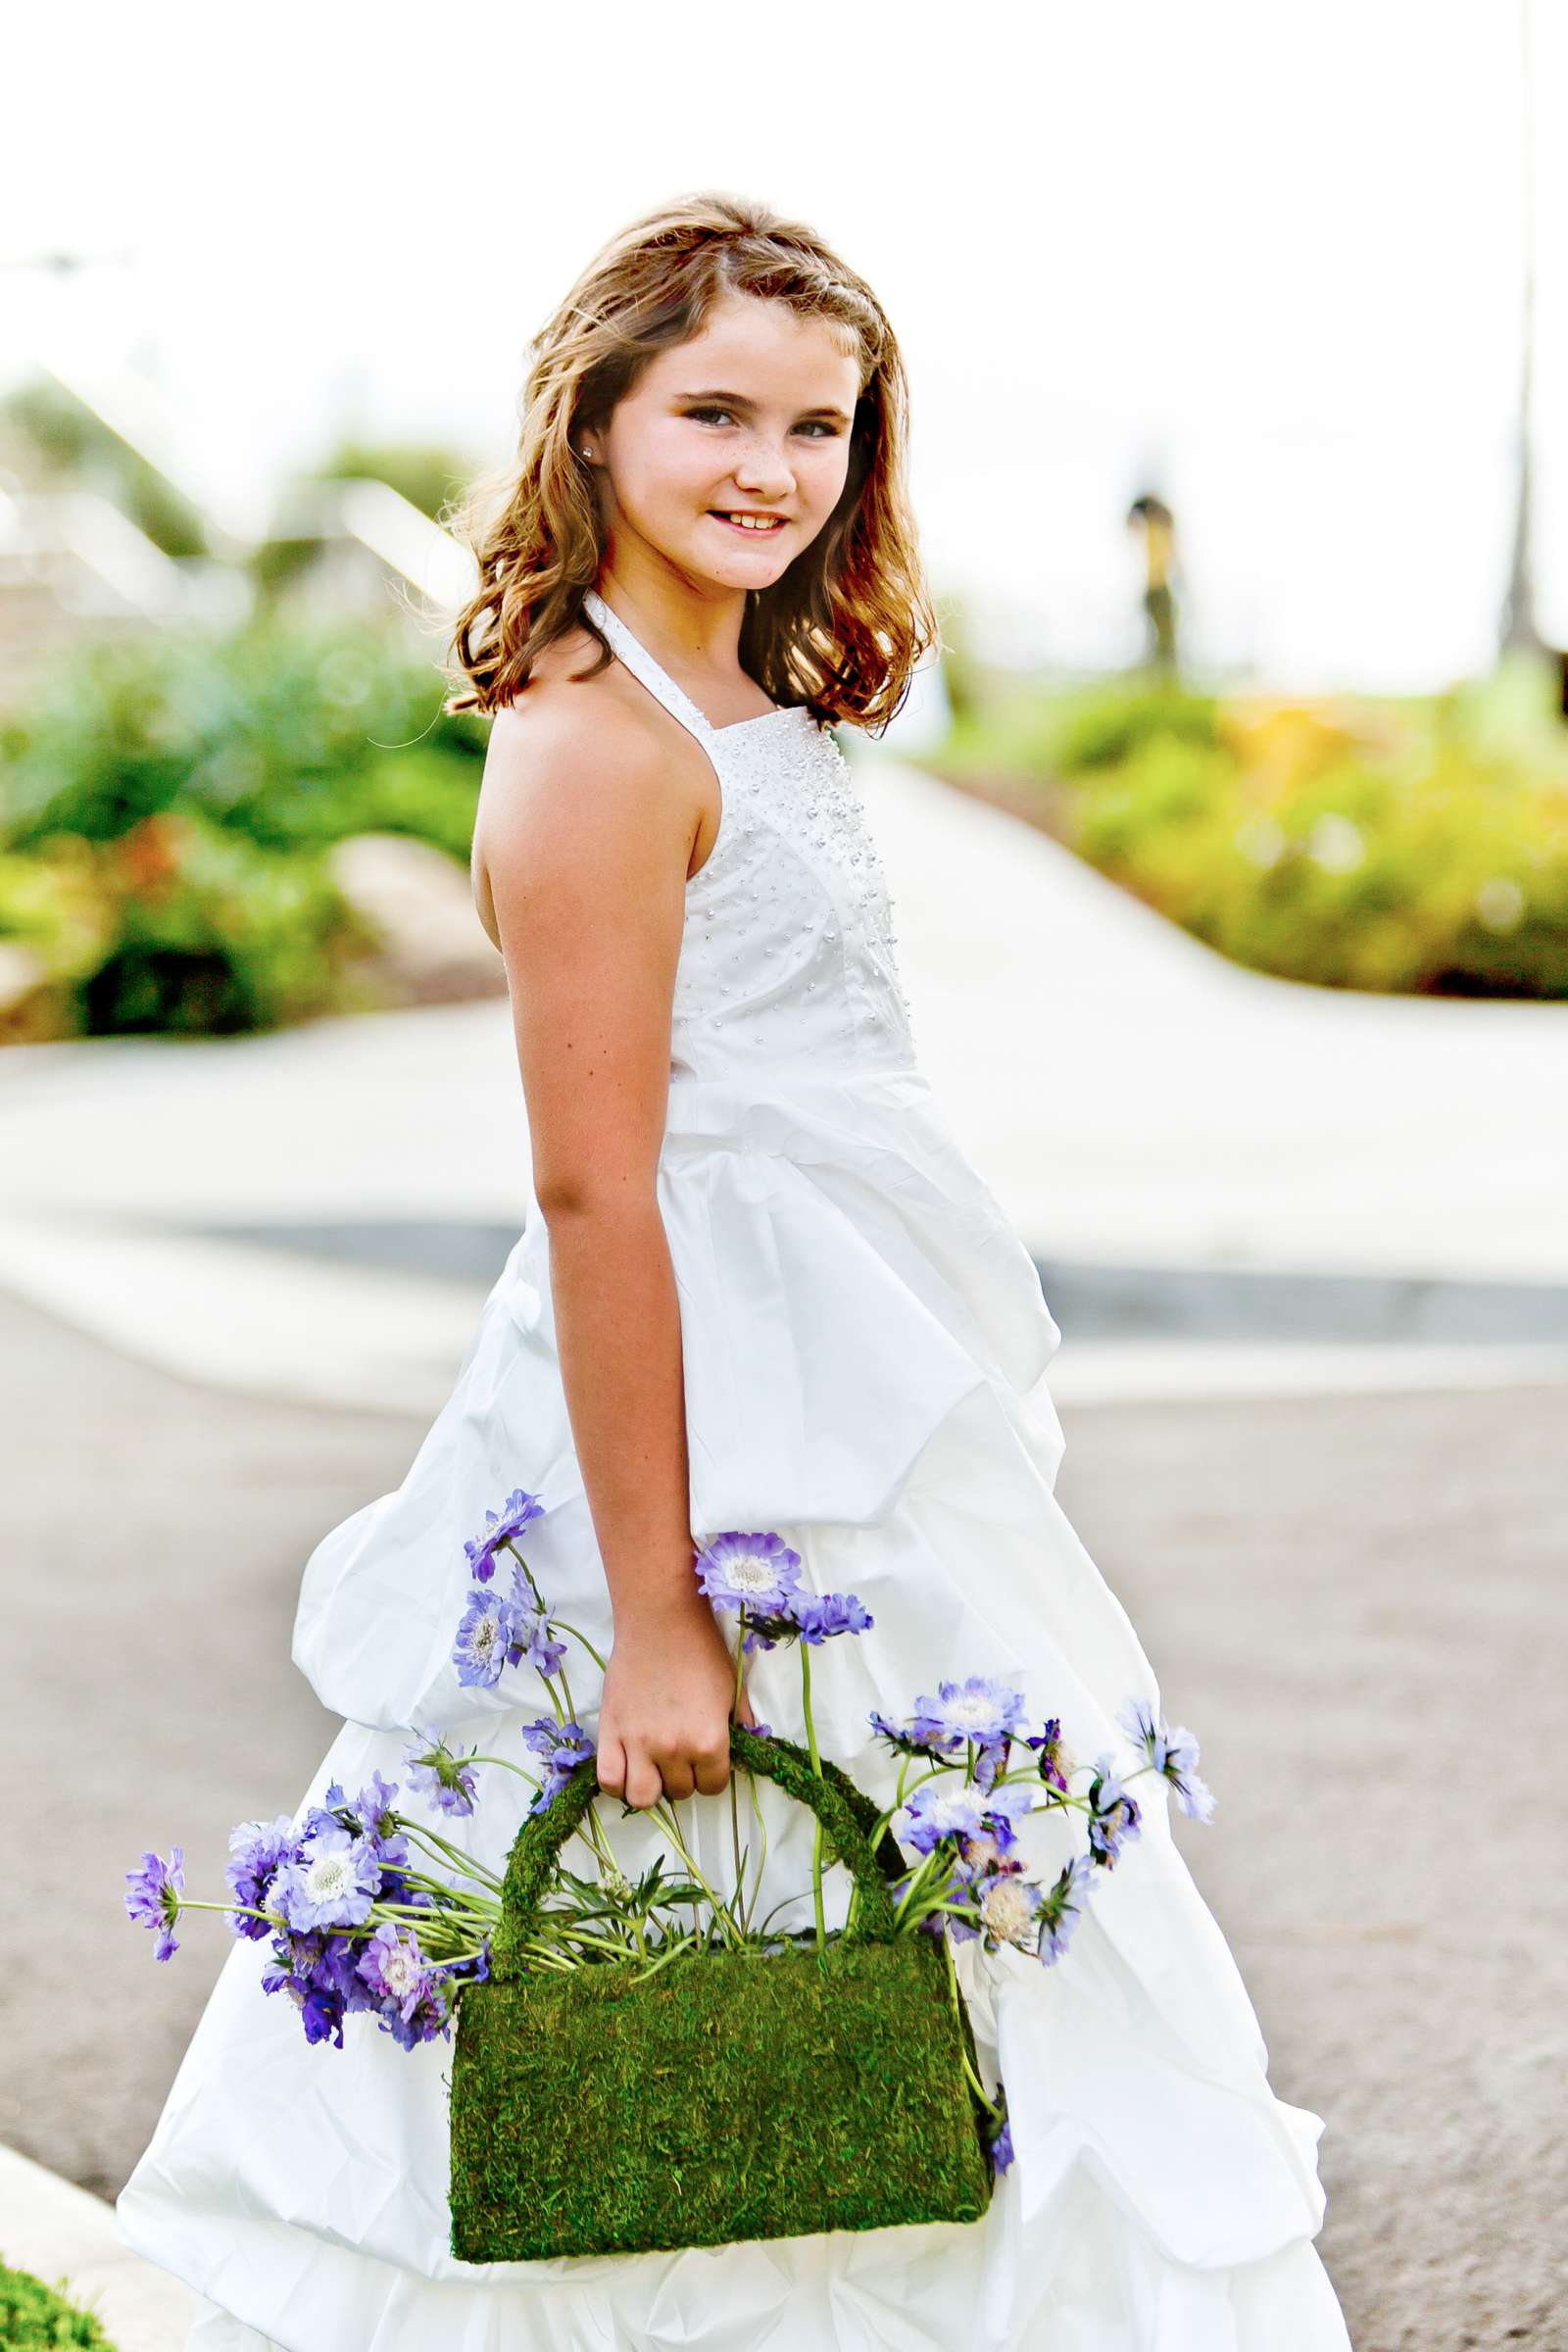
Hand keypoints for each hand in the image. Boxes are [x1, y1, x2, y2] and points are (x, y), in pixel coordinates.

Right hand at [596, 1592, 754, 1808]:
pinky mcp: (610, 1731)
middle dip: (683, 1777)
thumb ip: (740, 1722)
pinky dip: (617, 1781)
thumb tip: (748, 1743)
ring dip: (651, 1787)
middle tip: (680, 1755)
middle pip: (680, 1793)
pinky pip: (608, 1779)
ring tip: (652, 1767)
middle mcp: (674, 1749)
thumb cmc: (701, 1649)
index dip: (711, 1776)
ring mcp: (638, 1743)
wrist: (660, 1620)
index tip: (706, 1763)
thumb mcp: (732, 1688)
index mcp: (709, 1741)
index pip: (713, 1787)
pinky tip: (626, 1766)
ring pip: (642, 1797)